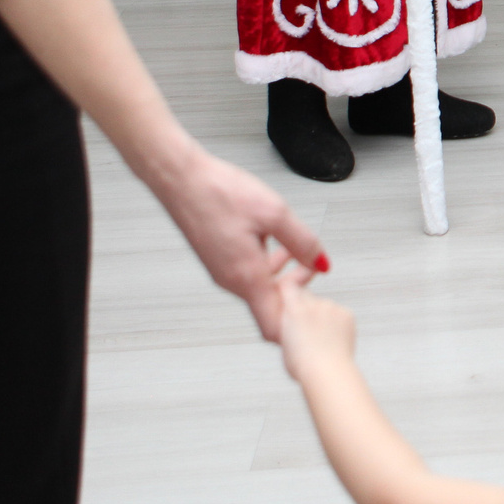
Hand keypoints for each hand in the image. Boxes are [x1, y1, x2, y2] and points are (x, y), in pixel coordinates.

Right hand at [152, 149, 326, 342]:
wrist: (181, 178)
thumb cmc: (217, 192)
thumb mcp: (275, 213)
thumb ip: (303, 241)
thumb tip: (322, 262)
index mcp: (245, 276)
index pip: (273, 325)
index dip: (297, 325)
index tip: (316, 311)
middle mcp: (230, 280)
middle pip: (270, 306)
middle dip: (296, 293)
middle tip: (313, 271)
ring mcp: (222, 270)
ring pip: (260, 288)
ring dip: (283, 276)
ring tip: (301, 254)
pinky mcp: (218, 258)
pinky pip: (248, 273)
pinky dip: (268, 265)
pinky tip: (277, 242)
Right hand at [275, 264, 356, 382]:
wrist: (328, 371)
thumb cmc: (302, 364)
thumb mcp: (283, 343)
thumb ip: (286, 325)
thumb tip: (290, 322)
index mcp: (293, 309)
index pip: (288, 287)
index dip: (288, 290)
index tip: (289, 294)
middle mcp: (313, 303)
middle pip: (308, 297)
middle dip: (306, 308)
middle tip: (306, 329)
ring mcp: (332, 307)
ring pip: (325, 307)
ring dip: (323, 317)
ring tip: (321, 340)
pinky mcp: (347, 313)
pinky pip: (340, 314)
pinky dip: (337, 323)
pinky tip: (334, 340)